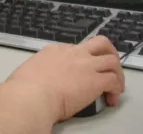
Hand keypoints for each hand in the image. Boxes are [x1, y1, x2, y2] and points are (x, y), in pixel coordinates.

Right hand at [7, 36, 124, 121]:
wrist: (32, 95)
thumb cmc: (25, 88)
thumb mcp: (30, 71)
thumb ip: (41, 71)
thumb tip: (41, 79)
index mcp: (55, 50)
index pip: (76, 48)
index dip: (83, 59)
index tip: (83, 71)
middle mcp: (73, 53)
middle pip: (99, 43)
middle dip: (109, 52)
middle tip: (110, 65)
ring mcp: (86, 65)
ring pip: (112, 59)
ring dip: (117, 72)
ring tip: (116, 85)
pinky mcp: (96, 80)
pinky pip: (114, 80)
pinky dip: (116, 90)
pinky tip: (111, 98)